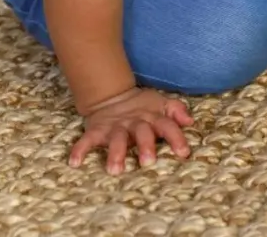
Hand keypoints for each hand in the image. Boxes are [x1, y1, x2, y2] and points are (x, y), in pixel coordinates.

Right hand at [69, 87, 193, 173]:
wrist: (113, 96)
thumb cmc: (144, 107)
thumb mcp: (162, 104)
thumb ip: (177, 111)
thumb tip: (190, 121)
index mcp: (153, 117)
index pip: (167, 125)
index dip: (176, 138)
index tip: (184, 153)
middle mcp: (135, 122)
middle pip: (142, 132)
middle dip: (145, 146)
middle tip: (148, 162)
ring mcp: (115, 126)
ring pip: (116, 139)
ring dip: (116, 153)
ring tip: (115, 170)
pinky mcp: (97, 130)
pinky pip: (87, 140)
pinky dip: (80, 149)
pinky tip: (75, 162)